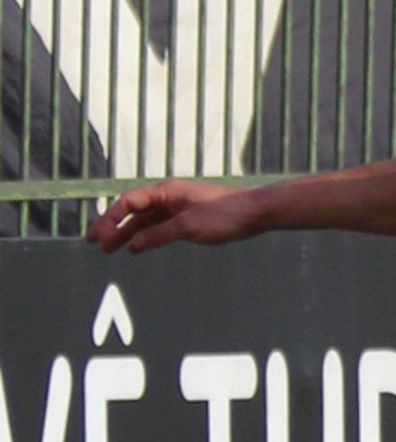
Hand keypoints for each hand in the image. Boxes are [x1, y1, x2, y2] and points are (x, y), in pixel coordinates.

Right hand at [86, 180, 262, 254]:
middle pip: (133, 211)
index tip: (99, 235)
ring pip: (145, 220)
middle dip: (112, 226)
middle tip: (94, 243)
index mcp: (166, 192)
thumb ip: (158, 235)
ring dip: (126, 234)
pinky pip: (159, 227)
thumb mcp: (188, 227)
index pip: (129, 201)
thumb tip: (133, 244)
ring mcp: (178, 208)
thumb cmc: (225, 215)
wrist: (255, 213)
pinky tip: (135, 247)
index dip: (111, 218)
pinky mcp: (188, 219)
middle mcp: (169, 197)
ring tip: (109, 249)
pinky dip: (145, 236)